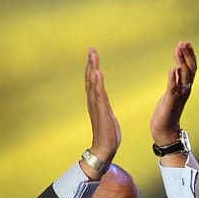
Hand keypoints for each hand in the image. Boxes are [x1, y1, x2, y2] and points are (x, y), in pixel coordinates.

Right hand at [84, 48, 120, 165]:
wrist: (104, 149)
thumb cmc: (107, 134)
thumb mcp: (108, 115)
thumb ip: (104, 104)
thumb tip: (103, 97)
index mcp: (96, 102)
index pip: (93, 81)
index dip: (92, 67)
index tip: (93, 54)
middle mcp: (94, 102)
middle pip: (91, 79)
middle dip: (91, 63)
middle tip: (91, 49)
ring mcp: (97, 106)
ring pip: (93, 84)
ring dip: (93, 69)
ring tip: (93, 56)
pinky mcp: (102, 111)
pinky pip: (99, 95)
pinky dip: (97, 83)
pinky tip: (97, 73)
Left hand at [150, 40, 196, 149]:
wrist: (166, 131)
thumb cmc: (167, 113)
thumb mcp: (172, 94)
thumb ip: (175, 82)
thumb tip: (176, 69)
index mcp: (186, 88)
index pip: (191, 68)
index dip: (190, 55)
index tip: (186, 43)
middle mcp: (185, 90)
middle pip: (190, 70)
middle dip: (187, 55)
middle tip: (183, 42)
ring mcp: (179, 96)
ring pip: (184, 76)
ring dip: (181, 62)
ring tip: (178, 50)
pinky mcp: (170, 101)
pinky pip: (174, 88)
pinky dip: (174, 79)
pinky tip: (173, 69)